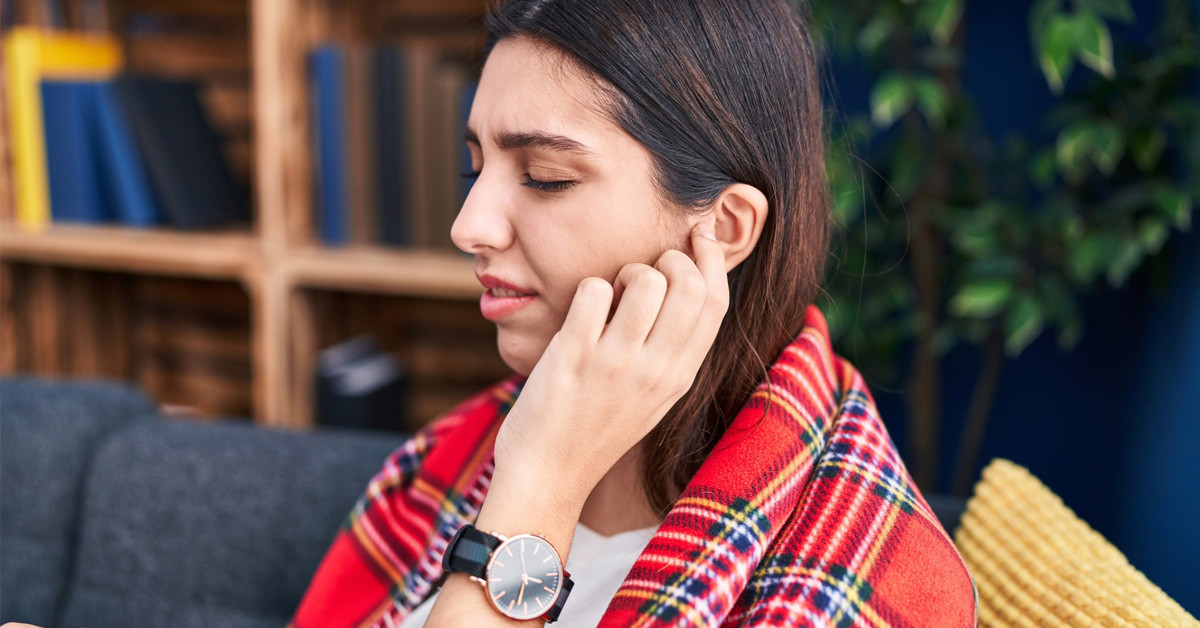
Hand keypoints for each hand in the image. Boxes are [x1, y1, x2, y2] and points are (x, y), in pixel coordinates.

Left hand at [493, 225, 728, 509]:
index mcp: (679, 377)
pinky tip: (579, 313)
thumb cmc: (595, 426)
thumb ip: (670, 349)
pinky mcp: (573, 358)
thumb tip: (683, 284)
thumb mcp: (651, 395)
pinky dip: (587, 290)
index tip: (697, 236)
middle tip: (642, 271)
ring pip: (645, 279)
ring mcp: (615, 364)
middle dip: (670, 257)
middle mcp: (656, 370)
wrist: (548, 475)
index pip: (716, 302)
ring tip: (609, 296)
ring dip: (626, 271)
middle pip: (690, 284)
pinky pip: (593, 291)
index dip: (712, 259)